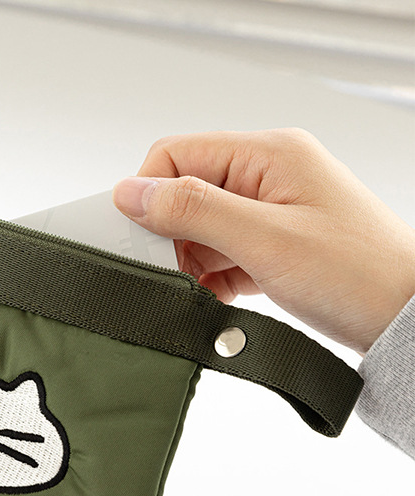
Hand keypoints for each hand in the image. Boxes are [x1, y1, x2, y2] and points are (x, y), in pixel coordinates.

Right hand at [113, 128, 414, 355]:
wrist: (405, 316)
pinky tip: (215, 298)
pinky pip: (219, 254)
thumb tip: (131, 191)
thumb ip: (193, 210)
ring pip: (198, 229)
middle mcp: (265, 176)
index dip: (148, 194)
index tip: (137, 238)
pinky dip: (209, 278)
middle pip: (184, 193)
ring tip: (200, 290)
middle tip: (170, 273)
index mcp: (266, 155)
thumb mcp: (265, 238)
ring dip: (189, 262)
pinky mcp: (269, 245)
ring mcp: (267, 212)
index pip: (176, 155)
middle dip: (168, 236)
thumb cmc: (359, 273)